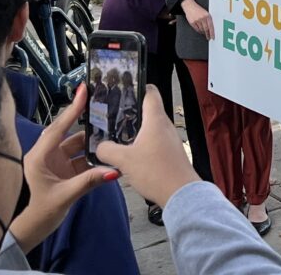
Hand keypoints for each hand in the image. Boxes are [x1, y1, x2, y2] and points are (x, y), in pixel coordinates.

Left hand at [10, 85, 117, 252]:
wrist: (34, 229)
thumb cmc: (41, 212)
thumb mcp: (65, 195)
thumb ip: (90, 181)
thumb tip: (114, 170)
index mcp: (39, 156)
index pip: (58, 128)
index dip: (72, 109)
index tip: (84, 91)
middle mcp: (47, 155)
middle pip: (69, 132)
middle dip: (86, 120)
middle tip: (103, 104)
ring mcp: (56, 162)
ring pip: (78, 145)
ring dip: (93, 142)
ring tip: (112, 132)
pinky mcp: (64, 169)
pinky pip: (81, 157)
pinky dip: (93, 155)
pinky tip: (107, 152)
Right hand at [97, 87, 201, 209]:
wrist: (180, 194)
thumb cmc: (157, 172)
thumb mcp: (124, 160)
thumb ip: (107, 150)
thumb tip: (100, 146)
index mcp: (156, 119)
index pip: (150, 92)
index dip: (138, 86)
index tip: (124, 87)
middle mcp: (165, 125)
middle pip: (148, 110)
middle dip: (131, 111)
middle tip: (112, 114)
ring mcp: (170, 139)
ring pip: (150, 127)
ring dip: (135, 129)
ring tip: (117, 134)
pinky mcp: (170, 152)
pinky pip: (154, 141)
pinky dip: (142, 142)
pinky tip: (131, 153)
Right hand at [182, 0, 213, 40]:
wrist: (190, 6)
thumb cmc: (199, 10)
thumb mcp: (206, 13)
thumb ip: (208, 20)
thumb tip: (211, 29)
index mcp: (208, 16)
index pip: (211, 26)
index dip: (212, 33)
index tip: (212, 37)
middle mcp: (203, 18)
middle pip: (206, 29)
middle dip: (207, 34)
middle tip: (208, 37)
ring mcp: (197, 20)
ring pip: (201, 30)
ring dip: (203, 32)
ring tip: (204, 32)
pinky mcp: (192, 22)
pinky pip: (196, 29)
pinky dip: (199, 30)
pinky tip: (200, 30)